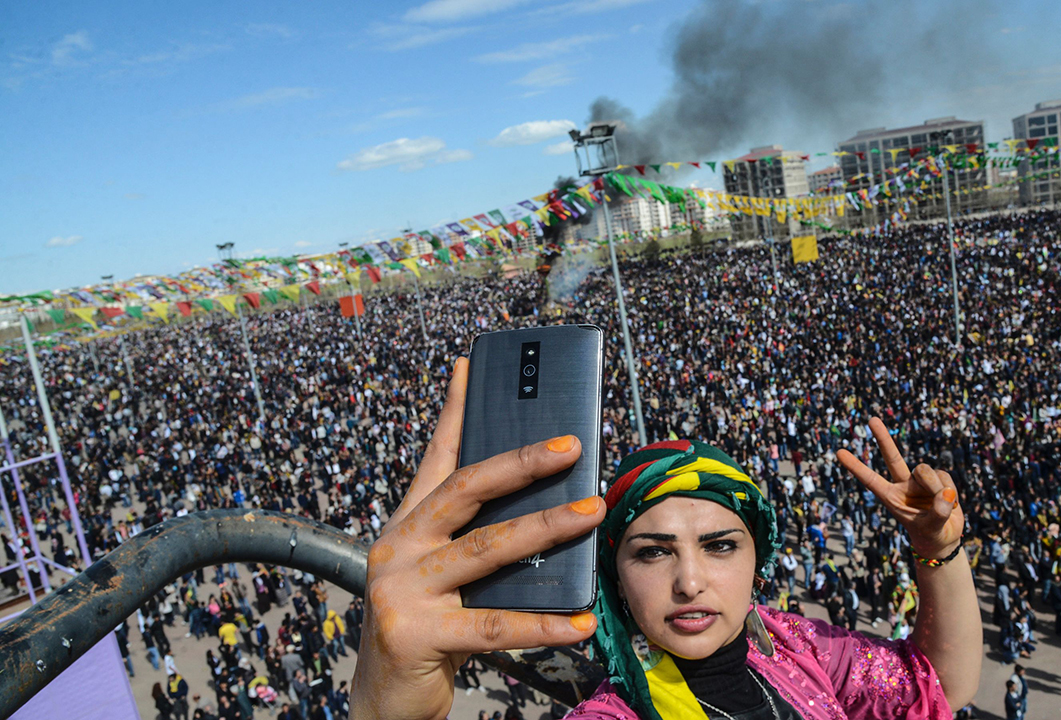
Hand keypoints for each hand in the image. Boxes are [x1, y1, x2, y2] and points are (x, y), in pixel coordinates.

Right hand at [350, 358, 606, 719]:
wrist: (383, 699)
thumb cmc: (426, 626)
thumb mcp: (444, 573)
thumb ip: (478, 538)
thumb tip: (545, 509)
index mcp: (407, 524)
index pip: (435, 457)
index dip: (453, 410)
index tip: (471, 366)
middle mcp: (397, 546)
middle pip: (467, 489)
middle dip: (522, 462)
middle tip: (573, 445)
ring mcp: (402, 588)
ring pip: (487, 548)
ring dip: (546, 528)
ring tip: (591, 513)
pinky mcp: (415, 633)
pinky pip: (495, 625)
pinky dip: (544, 625)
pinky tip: (581, 621)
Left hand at [836, 417, 963, 558]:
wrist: (945, 536)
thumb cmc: (931, 534)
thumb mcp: (932, 529)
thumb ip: (938, 513)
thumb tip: (946, 492)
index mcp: (891, 497)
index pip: (870, 480)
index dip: (856, 466)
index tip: (839, 452)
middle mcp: (903, 484)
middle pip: (892, 458)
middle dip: (883, 438)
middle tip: (871, 419)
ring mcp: (920, 480)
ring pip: (925, 471)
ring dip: (935, 487)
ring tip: (943, 504)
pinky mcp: (938, 477)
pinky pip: (944, 476)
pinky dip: (950, 491)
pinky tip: (950, 502)